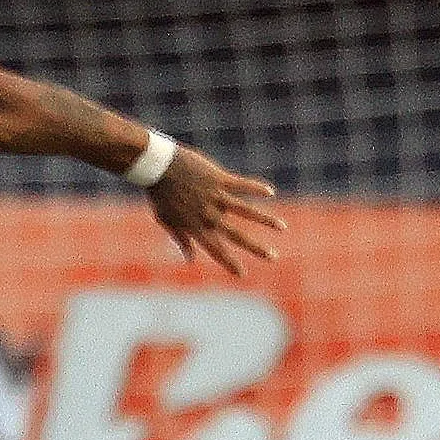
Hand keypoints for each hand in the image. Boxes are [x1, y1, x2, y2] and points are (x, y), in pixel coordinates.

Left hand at [146, 146, 284, 275]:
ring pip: (245, 211)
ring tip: (282, 227)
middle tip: (273, 257)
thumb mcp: (166, 220)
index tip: (242, 274)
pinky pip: (241, 185)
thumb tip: (189, 259)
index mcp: (196, 226)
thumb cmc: (160, 193)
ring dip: (265, 220)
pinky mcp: (218, 179)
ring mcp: (215, 196)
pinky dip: (256, 188)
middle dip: (256, 247)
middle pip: (236, 235)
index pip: (216, 249)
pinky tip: (270, 192)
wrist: (157, 166)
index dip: (229, 262)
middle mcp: (208, 215)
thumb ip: (181, 239)